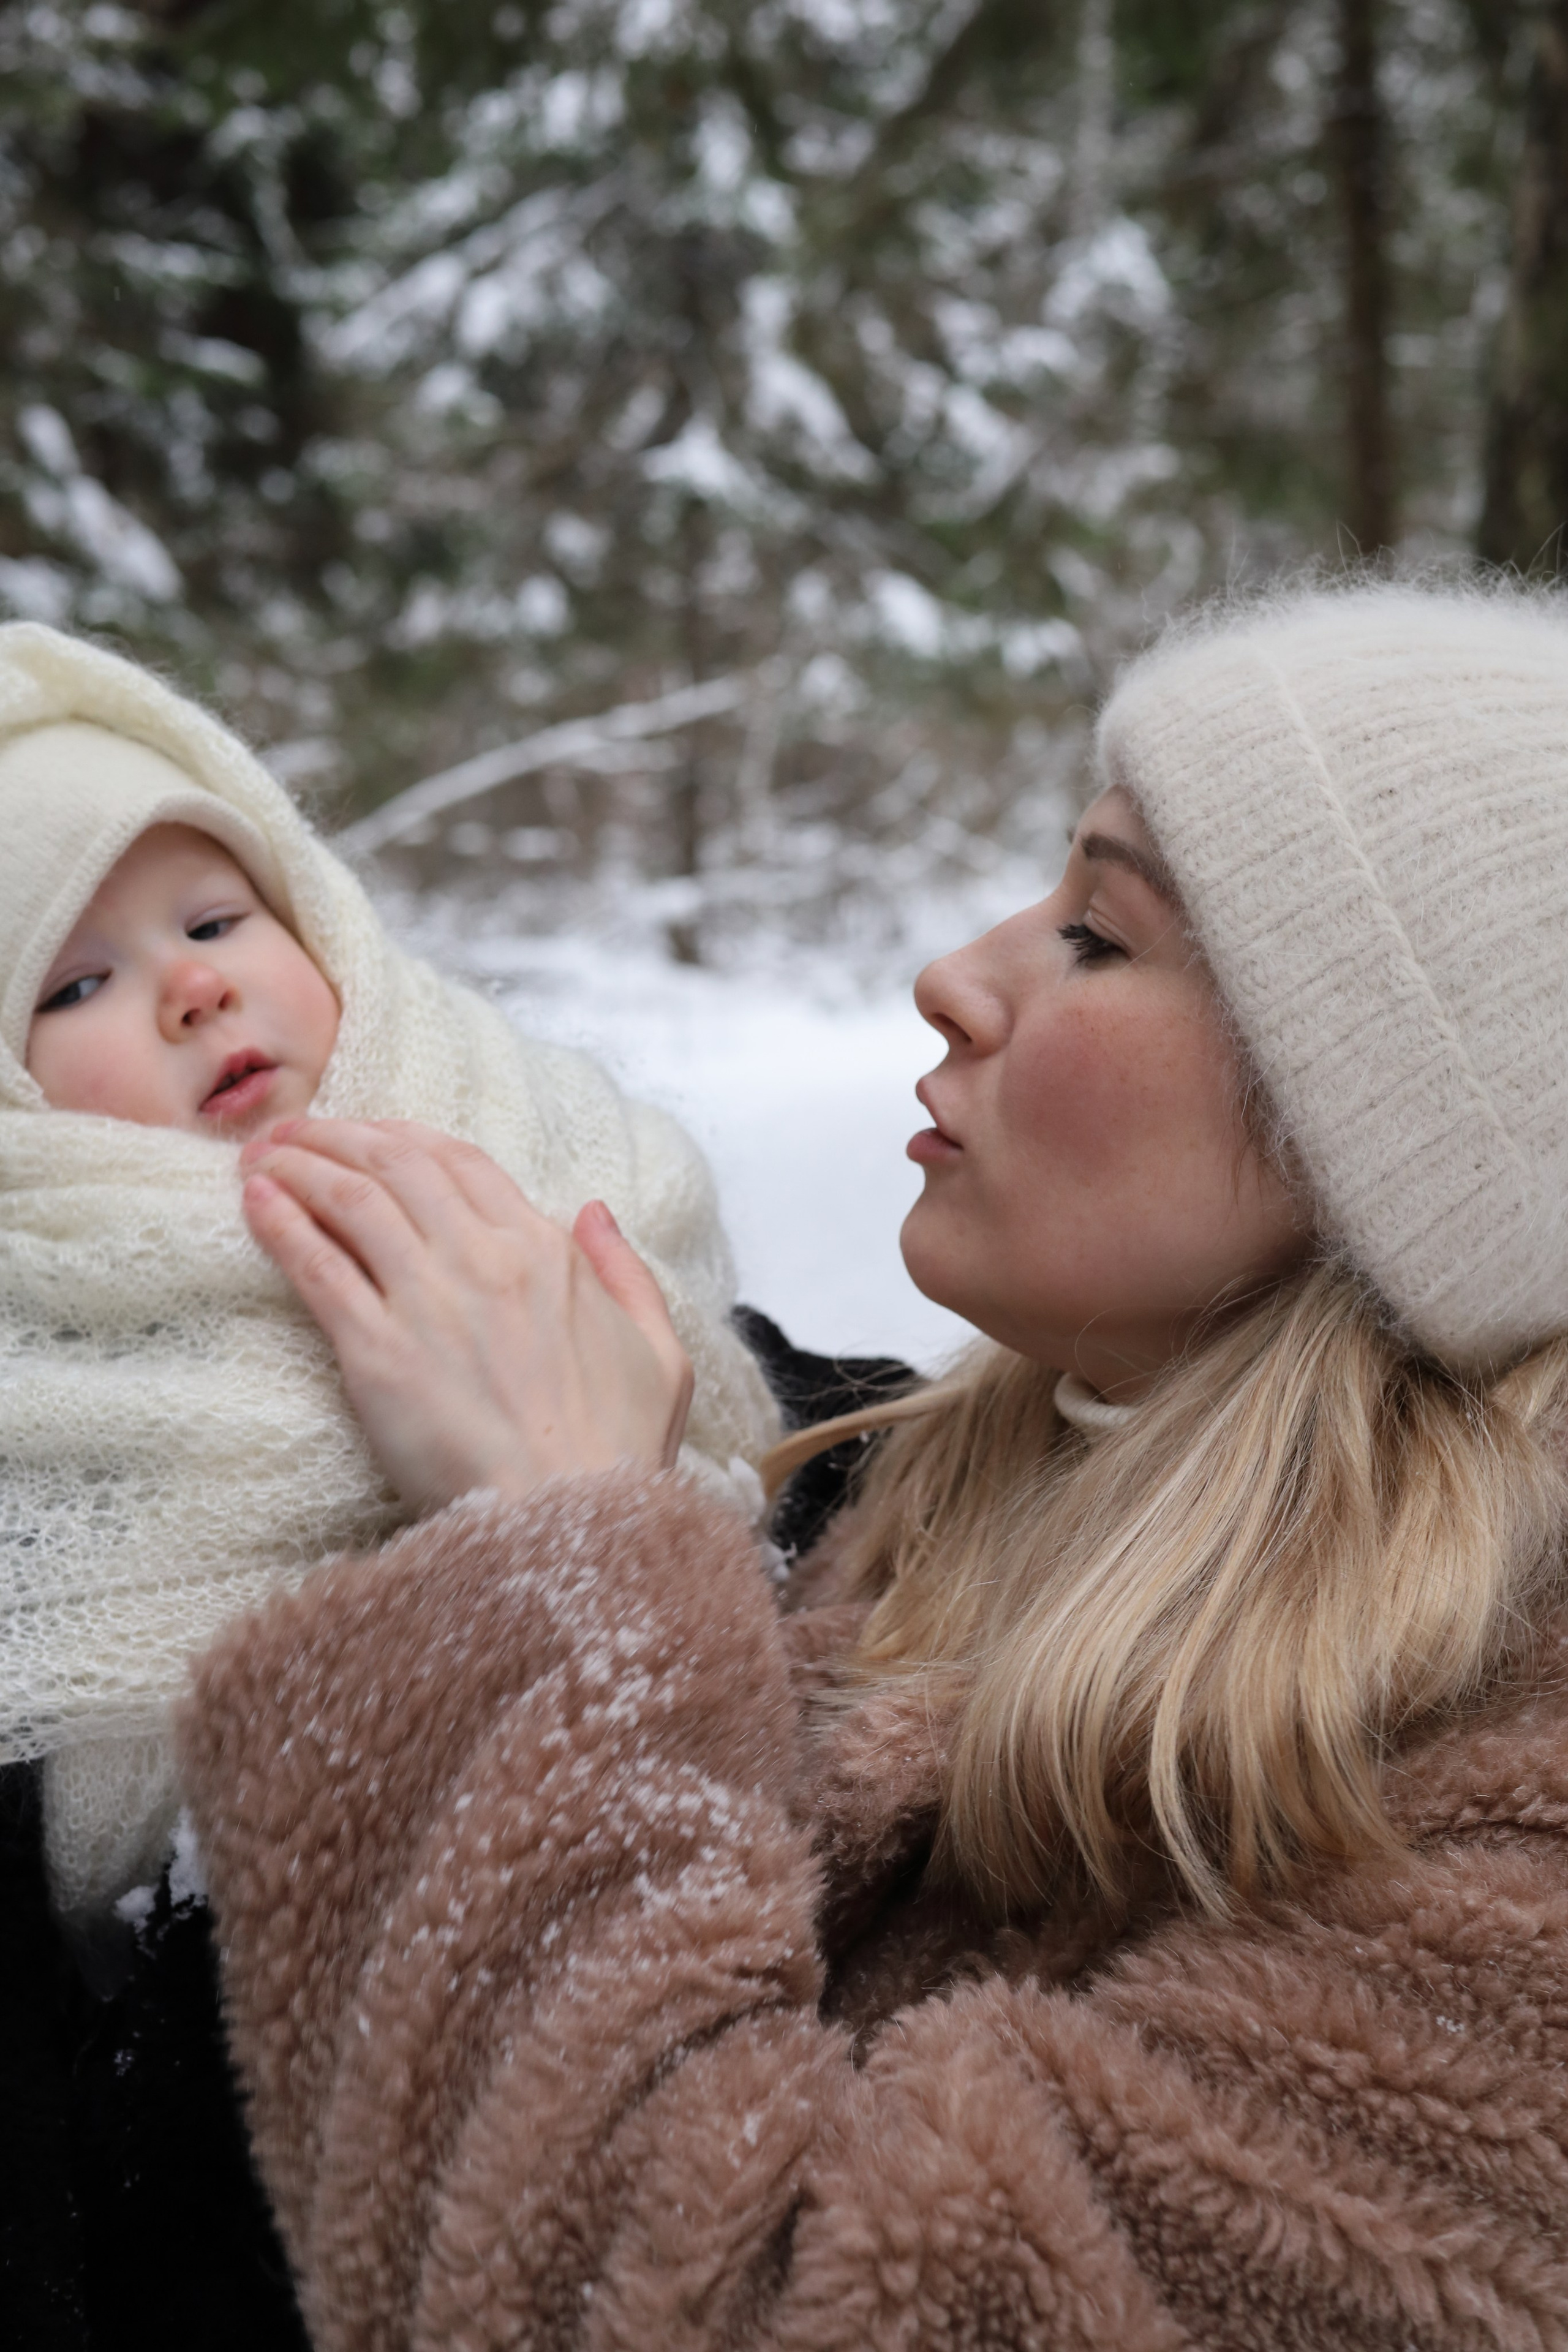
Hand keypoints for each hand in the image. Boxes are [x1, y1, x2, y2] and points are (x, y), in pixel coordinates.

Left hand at [238, 1118, 693, 1514]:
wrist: (573, 1523)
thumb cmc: (619, 1452)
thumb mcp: (659, 1353)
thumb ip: (628, 1273)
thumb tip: (595, 1213)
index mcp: (545, 1252)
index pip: (460, 1162)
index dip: (403, 1137)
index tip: (366, 1133)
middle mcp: (484, 1259)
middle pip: (395, 1165)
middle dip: (335, 1135)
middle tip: (290, 1130)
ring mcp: (428, 1302)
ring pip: (351, 1200)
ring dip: (298, 1165)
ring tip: (259, 1154)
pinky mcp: (378, 1354)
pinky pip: (318, 1268)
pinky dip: (281, 1224)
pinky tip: (254, 1203)